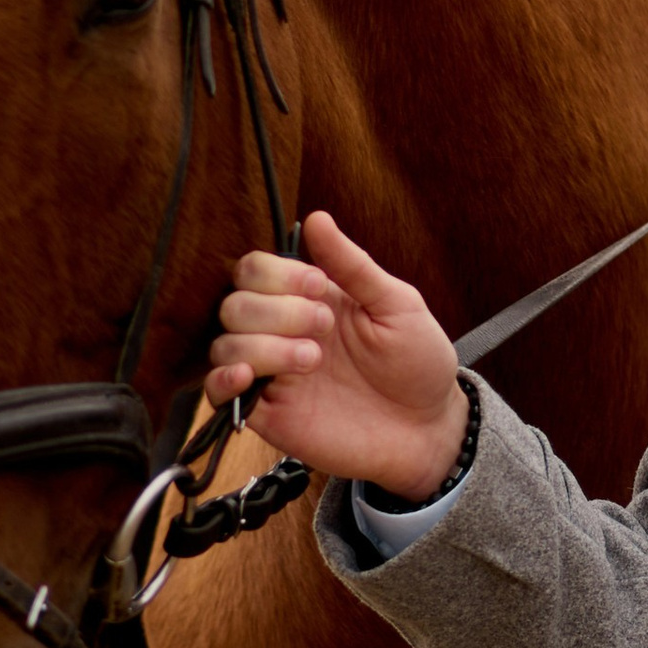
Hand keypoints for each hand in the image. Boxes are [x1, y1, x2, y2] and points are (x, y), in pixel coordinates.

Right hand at [205, 208, 469, 496]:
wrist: (428, 429)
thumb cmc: (417, 363)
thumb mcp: (395, 304)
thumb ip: (352, 265)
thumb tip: (318, 218)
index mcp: (309, 300)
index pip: (256, 270)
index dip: (278, 274)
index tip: (320, 287)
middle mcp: (282, 333)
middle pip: (234, 304)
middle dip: (277, 310)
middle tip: (325, 326)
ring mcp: (273, 374)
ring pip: (224, 345)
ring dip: (265, 346)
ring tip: (314, 360)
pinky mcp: (267, 414)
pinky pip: (218, 394)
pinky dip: (224, 381)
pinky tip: (251, 376)